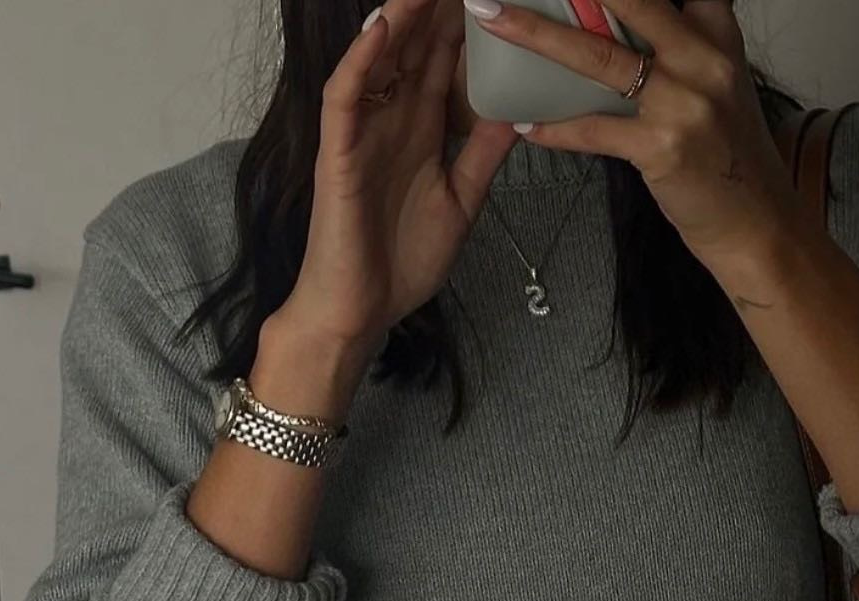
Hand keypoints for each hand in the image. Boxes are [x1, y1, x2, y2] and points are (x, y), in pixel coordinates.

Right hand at [277, 0, 518, 361]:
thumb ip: (484, 154)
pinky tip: (382, 26)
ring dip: (403, 14)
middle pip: (417, 47)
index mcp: (423, 130)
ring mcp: (364, 132)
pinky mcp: (339, 153)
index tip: (495, 1)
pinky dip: (361, 60)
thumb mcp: (462, 202)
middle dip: (439, 7)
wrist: (362, 311)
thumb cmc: (403, 261)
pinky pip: (345, 96)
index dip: (467, 26)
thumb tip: (519, 110)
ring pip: (382, 57)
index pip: (446, 63)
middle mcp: (393, 120)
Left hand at [464, 0, 803, 271]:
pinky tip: (525, 125)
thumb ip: (679, 44)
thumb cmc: (729, 156)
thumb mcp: (717, 82)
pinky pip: (594, 130)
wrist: (758, 224)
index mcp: (717, 31)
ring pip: (598, 56)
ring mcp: (684, 102)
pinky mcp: (663, 149)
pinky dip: (555, 128)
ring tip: (494, 16)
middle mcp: (704, 57)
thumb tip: (617, 20)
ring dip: (537, 35)